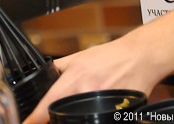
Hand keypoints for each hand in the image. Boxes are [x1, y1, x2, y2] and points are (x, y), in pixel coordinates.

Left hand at [24, 33, 159, 123]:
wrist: (140, 56)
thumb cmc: (112, 56)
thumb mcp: (80, 56)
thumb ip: (60, 68)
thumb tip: (43, 77)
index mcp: (75, 77)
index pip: (46, 106)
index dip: (33, 119)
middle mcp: (85, 91)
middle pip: (61, 115)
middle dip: (56, 117)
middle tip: (57, 114)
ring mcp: (100, 105)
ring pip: (78, 119)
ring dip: (73, 117)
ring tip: (80, 107)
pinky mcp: (114, 114)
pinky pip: (97, 121)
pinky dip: (92, 118)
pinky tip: (95, 111)